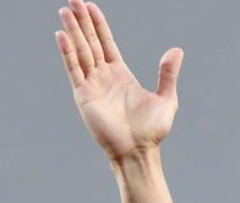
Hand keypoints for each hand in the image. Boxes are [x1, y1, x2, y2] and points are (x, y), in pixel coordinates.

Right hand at [56, 0, 183, 160]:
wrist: (139, 151)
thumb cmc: (153, 131)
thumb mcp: (166, 98)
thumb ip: (168, 74)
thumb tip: (177, 50)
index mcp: (121, 74)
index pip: (106, 42)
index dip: (98, 24)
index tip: (90, 5)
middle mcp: (104, 76)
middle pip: (91, 42)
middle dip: (82, 21)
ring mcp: (92, 85)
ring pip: (81, 51)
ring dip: (73, 31)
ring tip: (66, 10)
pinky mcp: (84, 95)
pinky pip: (74, 69)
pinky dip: (68, 52)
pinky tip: (62, 35)